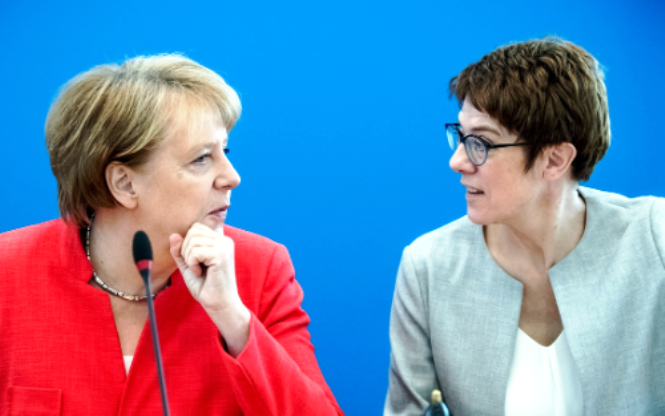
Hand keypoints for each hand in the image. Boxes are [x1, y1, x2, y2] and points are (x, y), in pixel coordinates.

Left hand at [169, 221, 249, 355]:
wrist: (219, 304)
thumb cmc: (205, 286)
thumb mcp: (188, 265)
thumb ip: (180, 250)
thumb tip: (173, 234)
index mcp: (220, 240)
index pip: (196, 228)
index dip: (187, 243)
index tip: (195, 261)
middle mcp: (225, 240)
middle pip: (193, 231)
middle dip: (186, 250)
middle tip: (195, 267)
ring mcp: (225, 246)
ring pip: (193, 240)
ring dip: (189, 258)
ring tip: (198, 271)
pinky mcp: (221, 255)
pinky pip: (195, 252)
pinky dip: (192, 264)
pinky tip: (200, 273)